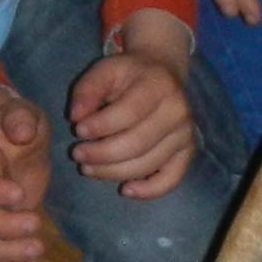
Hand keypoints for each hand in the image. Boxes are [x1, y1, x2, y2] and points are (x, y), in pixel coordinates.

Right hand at [0, 91, 52, 261]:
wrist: (11, 141)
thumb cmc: (17, 125)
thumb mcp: (21, 113)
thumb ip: (20, 118)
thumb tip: (22, 132)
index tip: (20, 195)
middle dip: (5, 229)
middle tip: (35, 224)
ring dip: (8, 255)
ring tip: (38, 251)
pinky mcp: (0, 231)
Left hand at [69, 32, 195, 199]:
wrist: (162, 75)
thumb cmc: (129, 75)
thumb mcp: (105, 70)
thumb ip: (88, 89)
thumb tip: (76, 116)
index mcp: (159, 85)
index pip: (129, 113)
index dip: (100, 126)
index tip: (78, 130)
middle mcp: (178, 111)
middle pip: (136, 144)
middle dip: (101, 154)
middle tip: (77, 154)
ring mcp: (185, 135)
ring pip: (146, 164)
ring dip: (112, 172)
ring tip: (88, 168)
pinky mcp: (186, 154)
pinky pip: (170, 180)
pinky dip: (148, 191)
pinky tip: (125, 189)